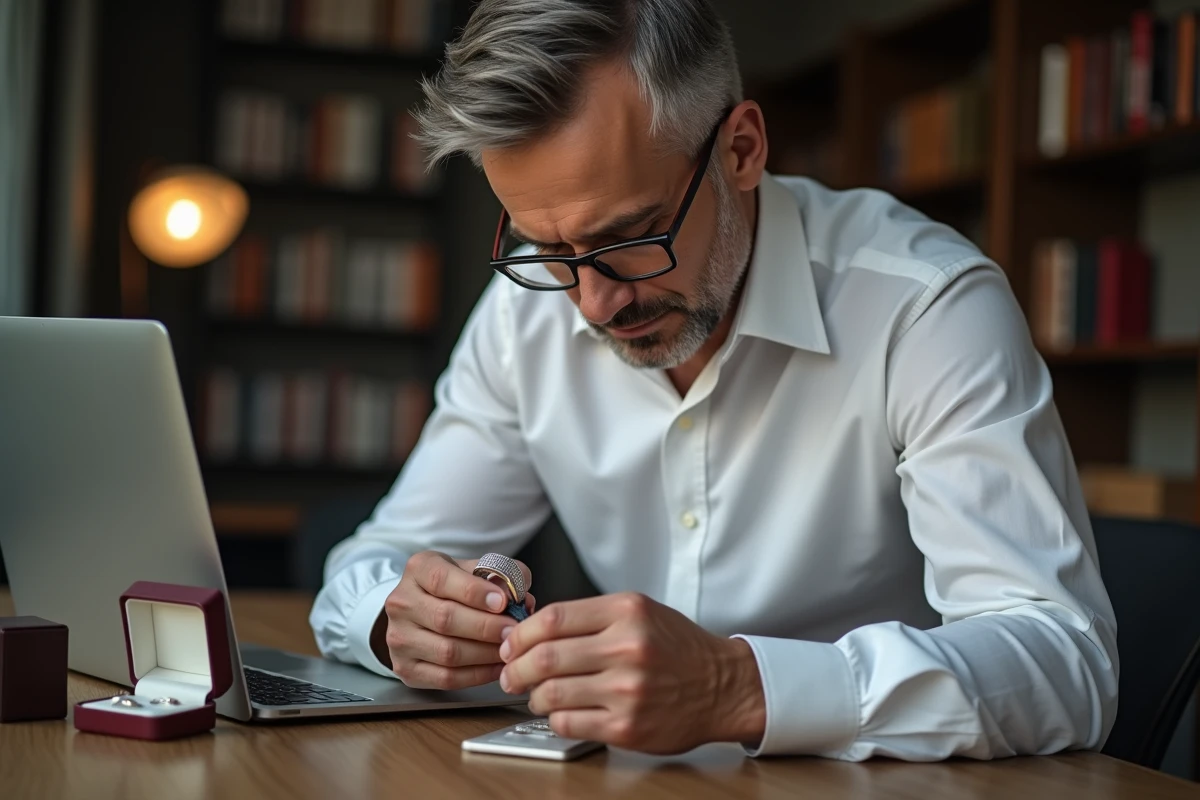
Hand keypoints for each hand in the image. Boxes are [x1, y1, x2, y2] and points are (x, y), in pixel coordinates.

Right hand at [373, 551, 534, 689]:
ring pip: (447, 652)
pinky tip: (497, 666)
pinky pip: (446, 677)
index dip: (475, 592)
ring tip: (508, 649)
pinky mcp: (405, 668)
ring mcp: (399, 638)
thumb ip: (500, 574)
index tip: (503, 601)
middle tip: (513, 631)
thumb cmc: (451, 588)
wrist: (417, 612)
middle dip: (486, 627)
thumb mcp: (471, 570)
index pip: (443, 579)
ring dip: (485, 653)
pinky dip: (477, 675)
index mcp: (419, 570)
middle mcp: (402, 603)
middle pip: (446, 619)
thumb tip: (522, 594)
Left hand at [498, 593, 764, 753]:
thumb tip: (533, 631)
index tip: (511, 644)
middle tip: (510, 674)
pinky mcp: (627, 726)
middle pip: (545, 657)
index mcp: (627, 612)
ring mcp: (627, 690)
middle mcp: (627, 648)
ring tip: (536, 695)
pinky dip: (554, 718)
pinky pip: (568, 723)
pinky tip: (562, 712)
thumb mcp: (640, 612)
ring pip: (551, 693)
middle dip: (516, 668)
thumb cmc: (677, 648)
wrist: (722, 686)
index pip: (553, 618)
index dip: (521, 634)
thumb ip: (591, 618)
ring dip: (533, 696)